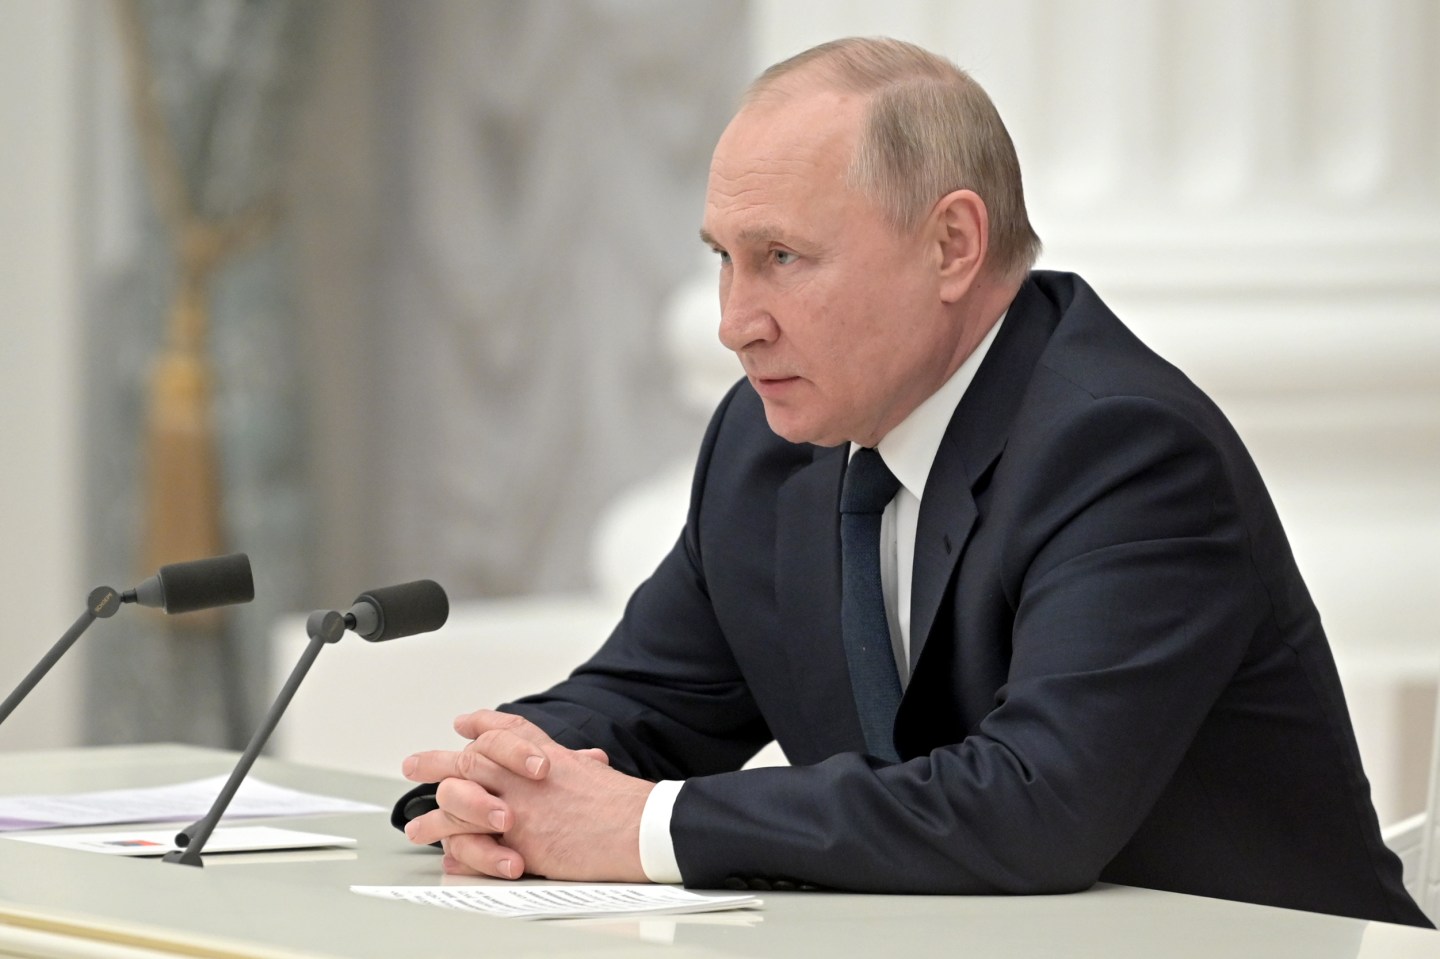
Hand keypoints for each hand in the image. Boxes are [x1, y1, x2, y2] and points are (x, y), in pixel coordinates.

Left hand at [402, 710, 653, 881]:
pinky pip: (471, 837)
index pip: (507, 730)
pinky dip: (455, 844)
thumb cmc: (624, 806)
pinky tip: (442, 848)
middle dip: (438, 762)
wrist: (637, 827)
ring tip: (416, 823)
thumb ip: (581, 765)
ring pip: (460, 794)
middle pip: (471, 758)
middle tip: (414, 765)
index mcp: (547, 755)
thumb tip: (590, 762)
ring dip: (435, 808)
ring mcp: (517, 803)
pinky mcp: (515, 835)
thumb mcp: (596, 772)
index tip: (465, 722)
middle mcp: (525, 774)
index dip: (483, 724)